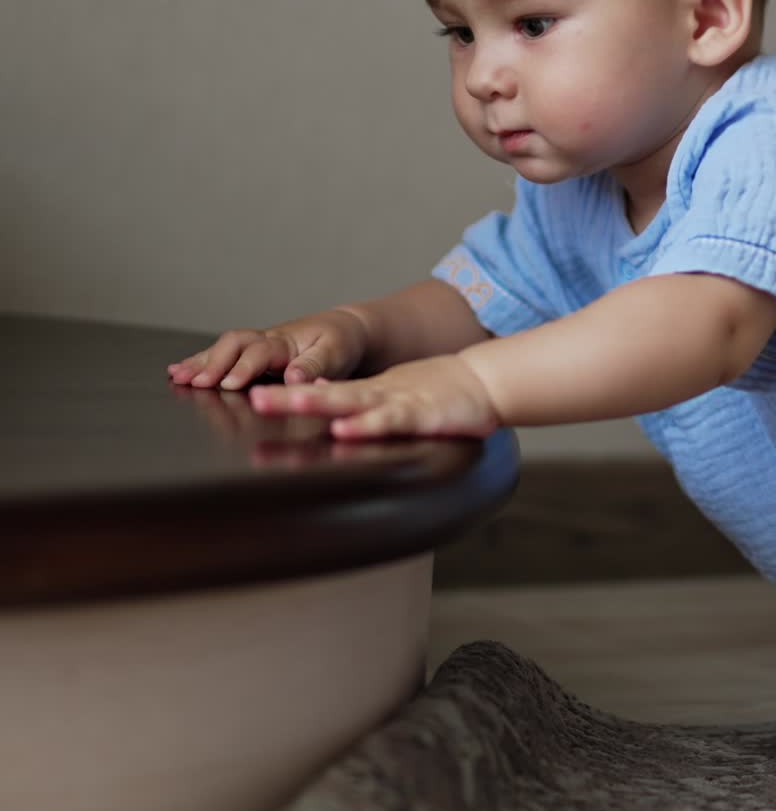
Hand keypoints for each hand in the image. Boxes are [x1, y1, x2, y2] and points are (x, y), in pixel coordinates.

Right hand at [167, 308, 369, 390]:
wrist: (344, 329)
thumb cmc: (340, 342)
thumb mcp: (336, 353)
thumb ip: (315, 366)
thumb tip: (294, 379)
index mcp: (287, 341)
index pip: (261, 352)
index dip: (244, 368)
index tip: (230, 383)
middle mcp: (267, 340)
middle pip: (234, 345)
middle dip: (213, 363)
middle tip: (195, 382)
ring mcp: (257, 346)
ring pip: (223, 348)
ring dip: (200, 362)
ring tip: (177, 377)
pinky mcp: (252, 354)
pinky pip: (223, 355)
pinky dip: (200, 362)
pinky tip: (178, 372)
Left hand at [246, 354, 500, 440]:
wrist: (487, 381)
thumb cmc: (446, 394)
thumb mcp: (401, 398)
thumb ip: (369, 406)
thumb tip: (331, 411)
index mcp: (373, 393)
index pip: (325, 393)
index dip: (291, 397)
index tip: (255, 399)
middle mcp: (378, 395)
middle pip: (326, 395)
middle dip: (288, 398)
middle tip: (254, 397)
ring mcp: (397, 402)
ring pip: (349, 402)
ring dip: (314, 402)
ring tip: (281, 402)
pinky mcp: (420, 415)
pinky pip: (387, 421)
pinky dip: (364, 425)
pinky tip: (342, 429)